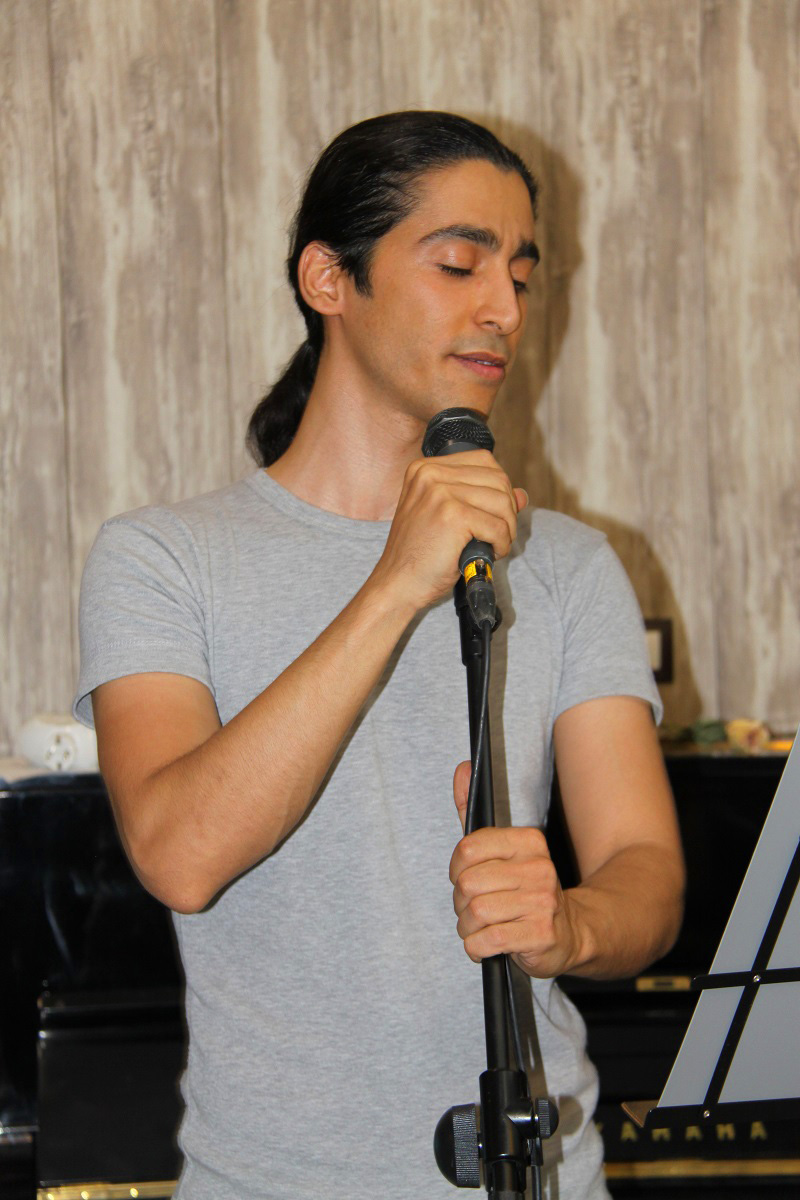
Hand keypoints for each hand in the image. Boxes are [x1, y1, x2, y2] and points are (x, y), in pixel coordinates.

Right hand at [372, 450, 526, 612]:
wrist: (397, 584)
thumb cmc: (420, 554)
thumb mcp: (448, 518)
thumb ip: (481, 500)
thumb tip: (522, 495)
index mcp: (424, 468)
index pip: (483, 461)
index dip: (499, 487)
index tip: (494, 512)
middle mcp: (430, 474)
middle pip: (497, 479)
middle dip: (508, 510)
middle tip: (499, 534)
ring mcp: (440, 492)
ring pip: (502, 502)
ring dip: (507, 529)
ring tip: (494, 545)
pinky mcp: (453, 515)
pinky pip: (498, 526)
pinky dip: (501, 544)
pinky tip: (489, 553)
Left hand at [449, 761, 581, 978]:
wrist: (570, 932)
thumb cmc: (523, 890)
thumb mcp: (500, 850)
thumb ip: (473, 811)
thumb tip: (462, 767)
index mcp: (528, 842)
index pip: (468, 849)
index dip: (457, 870)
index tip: (465, 878)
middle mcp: (539, 868)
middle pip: (468, 884)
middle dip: (461, 904)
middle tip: (475, 909)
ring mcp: (543, 902)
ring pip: (475, 914)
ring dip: (468, 928)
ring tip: (482, 928)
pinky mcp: (541, 935)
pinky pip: (486, 941)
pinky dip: (477, 947)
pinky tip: (488, 945)